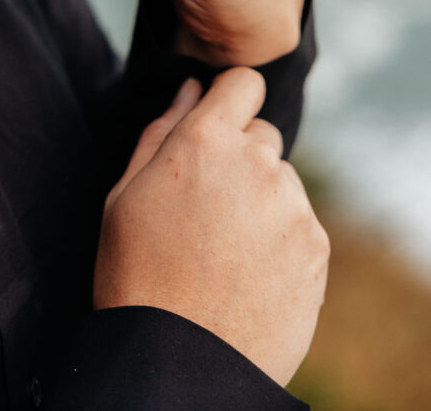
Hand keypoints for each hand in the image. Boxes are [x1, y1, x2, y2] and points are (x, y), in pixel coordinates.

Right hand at [94, 70, 329, 386]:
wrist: (180, 360)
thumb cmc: (137, 273)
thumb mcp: (125, 195)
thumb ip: (162, 130)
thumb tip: (191, 89)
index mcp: (205, 141)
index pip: (244, 81)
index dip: (231, 97)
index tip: (220, 121)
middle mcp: (257, 162)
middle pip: (261, 134)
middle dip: (239, 156)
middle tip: (206, 206)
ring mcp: (292, 205)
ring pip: (280, 180)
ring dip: (260, 198)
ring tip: (225, 248)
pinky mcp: (316, 246)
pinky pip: (298, 221)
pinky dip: (279, 237)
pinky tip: (247, 271)